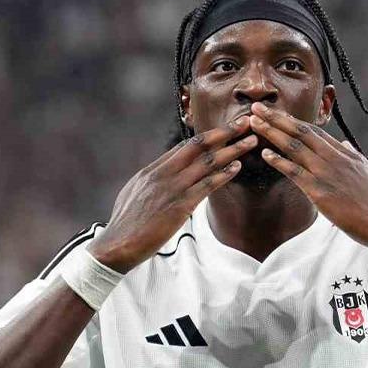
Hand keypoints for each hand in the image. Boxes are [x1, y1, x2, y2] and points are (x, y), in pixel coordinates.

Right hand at [89, 118, 256, 272]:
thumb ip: (151, 184)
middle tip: (243, 122)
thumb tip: (162, 178)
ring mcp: (172, 189)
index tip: (223, 130)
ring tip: (251, 141)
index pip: (183, 148)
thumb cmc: (125, 226)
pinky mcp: (180, 206)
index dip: (206, 137)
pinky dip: (224, 174)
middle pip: (197, 146)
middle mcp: (163, 174)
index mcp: (151, 171)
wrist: (116, 245)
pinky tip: (237, 167)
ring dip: (232, 150)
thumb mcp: (134, 196)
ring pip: (207, 162)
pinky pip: (207, 185)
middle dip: (223, 132)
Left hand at [249, 102, 367, 256]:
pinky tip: (264, 154)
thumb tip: (345, 145)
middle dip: (277, 118)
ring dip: (271, 132)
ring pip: (294, 147)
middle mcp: (336, 158)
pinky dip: (278, 161)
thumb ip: (357, 158)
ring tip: (253, 122)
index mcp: (348, 155)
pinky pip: (294, 173)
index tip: (277, 114)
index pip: (316, 133)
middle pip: (301, 132)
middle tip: (257, 107)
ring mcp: (327, 173)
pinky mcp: (321, 192)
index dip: (294, 122)